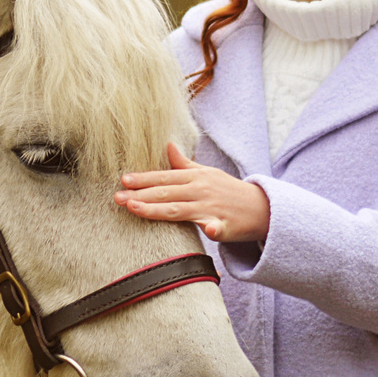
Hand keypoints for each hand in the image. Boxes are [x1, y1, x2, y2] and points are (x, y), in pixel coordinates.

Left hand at [116, 143, 269, 244]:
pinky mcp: (225, 225)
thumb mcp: (206, 173)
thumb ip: (184, 164)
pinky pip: (217, 227)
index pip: (164, 178)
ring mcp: (212, 208)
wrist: (260, 207)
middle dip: (139, 195)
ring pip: (179, 210)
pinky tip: (208, 230)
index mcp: (195, 177)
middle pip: (165, 193)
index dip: (143, 179)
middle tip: (117, 198)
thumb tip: (167, 146)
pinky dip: (213, 228)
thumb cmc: (228, 191)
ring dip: (156, 210)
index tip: (123, 180)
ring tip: (135, 209)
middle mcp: (200, 191)